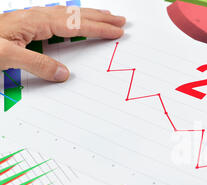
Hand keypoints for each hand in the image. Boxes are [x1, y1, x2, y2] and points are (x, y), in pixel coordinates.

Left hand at [0, 6, 125, 81]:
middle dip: (100, 16)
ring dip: (89, 15)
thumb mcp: (7, 58)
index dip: (98, 27)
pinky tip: (75, 21)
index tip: (117, 31)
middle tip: (121, 19)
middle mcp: (34, 17)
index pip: (74, 24)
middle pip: (74, 14)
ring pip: (67, 13)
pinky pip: (57, 18)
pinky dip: (74, 18)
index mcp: (34, 22)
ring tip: (106, 15)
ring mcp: (30, 19)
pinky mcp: (26, 25)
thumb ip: (38, 64)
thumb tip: (64, 73)